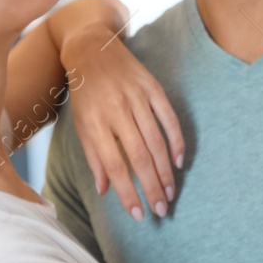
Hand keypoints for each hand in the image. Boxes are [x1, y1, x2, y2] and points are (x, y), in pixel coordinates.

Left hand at [58, 23, 185, 221]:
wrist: (91, 48)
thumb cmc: (85, 94)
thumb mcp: (81, 125)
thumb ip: (94, 157)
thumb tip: (106, 191)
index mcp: (94, 122)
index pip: (113, 165)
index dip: (127, 192)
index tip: (139, 214)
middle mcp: (116, 110)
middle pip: (138, 156)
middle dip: (151, 186)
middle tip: (161, 210)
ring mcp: (136, 97)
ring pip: (155, 140)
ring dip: (165, 170)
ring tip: (171, 192)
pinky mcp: (152, 86)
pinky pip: (168, 117)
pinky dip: (176, 140)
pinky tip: (180, 161)